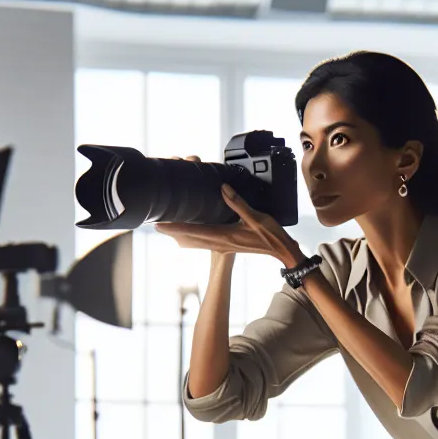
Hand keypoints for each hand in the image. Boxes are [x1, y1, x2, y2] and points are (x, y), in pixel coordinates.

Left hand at [154, 157, 300, 264]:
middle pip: (189, 239)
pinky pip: (204, 242)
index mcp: (224, 236)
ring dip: (180, 235)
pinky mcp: (227, 244)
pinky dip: (192, 237)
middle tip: (155, 225)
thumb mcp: (256, 217)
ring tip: (167, 229)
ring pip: (195, 242)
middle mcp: (220, 243)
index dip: (175, 227)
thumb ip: (238, 203)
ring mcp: (222, 245)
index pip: (194, 231)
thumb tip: (222, 187)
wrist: (282, 251)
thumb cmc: (272, 236)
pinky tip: (189, 235)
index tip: (159, 224)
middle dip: (172, 232)